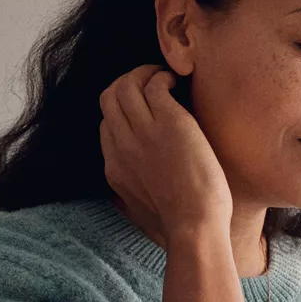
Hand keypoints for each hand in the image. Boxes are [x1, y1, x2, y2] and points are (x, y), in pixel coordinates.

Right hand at [98, 64, 233, 244]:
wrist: (194, 227)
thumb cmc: (179, 227)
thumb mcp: (141, 214)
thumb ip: (132, 198)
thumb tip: (132, 199)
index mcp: (114, 168)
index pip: (106, 125)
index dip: (122, 112)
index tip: (143, 110)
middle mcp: (122, 146)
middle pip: (108, 98)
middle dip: (127, 83)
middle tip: (150, 83)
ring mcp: (143, 132)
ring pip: (126, 85)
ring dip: (144, 74)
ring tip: (164, 77)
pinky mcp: (169, 122)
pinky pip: (154, 84)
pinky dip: (163, 77)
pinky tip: (177, 83)